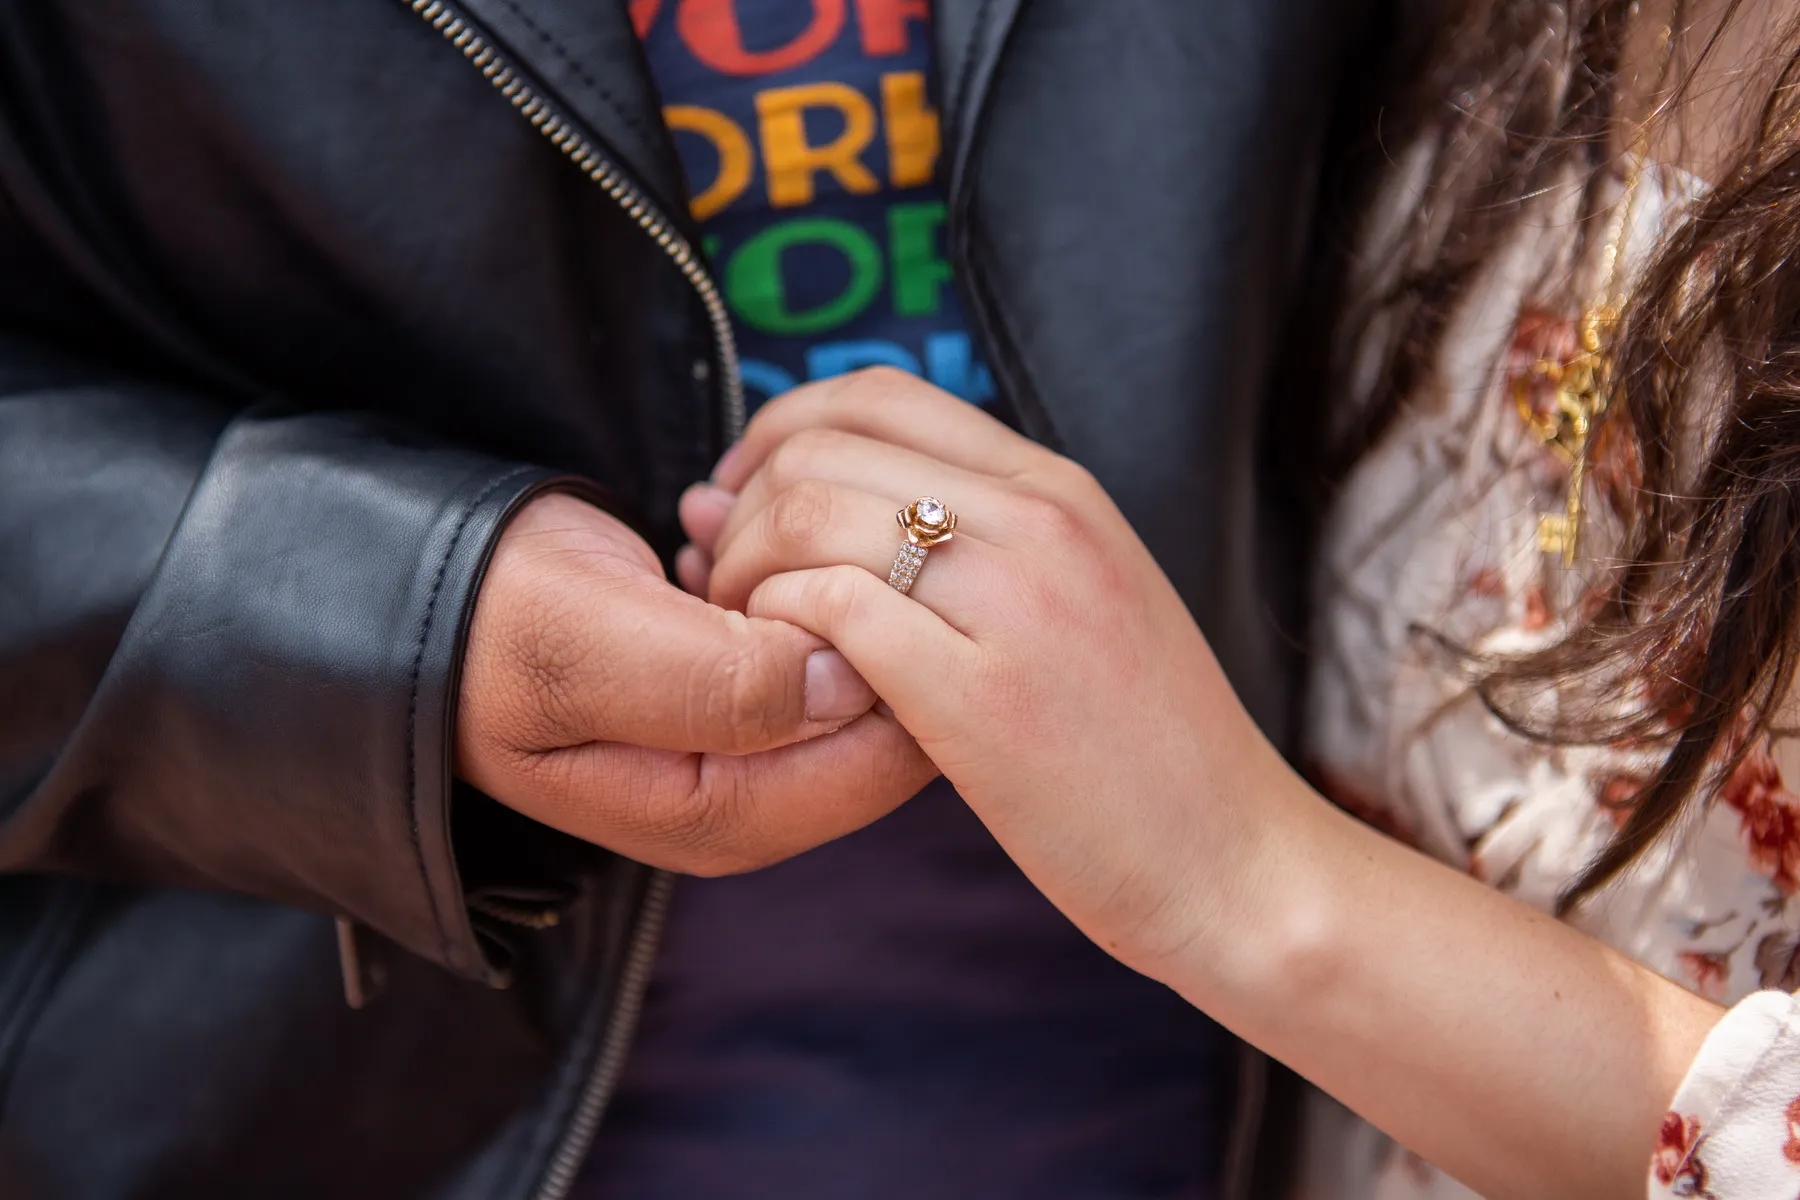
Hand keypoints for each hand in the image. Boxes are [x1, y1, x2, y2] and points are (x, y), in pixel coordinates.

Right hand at [457, 492, 935, 874]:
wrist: (426, 589)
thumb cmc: (497, 622)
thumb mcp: (595, 651)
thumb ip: (728, 683)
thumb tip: (859, 680)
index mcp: (729, 818)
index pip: (887, 758)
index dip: (892, 655)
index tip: (834, 566)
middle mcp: (758, 799)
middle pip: (890, 717)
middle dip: (862, 616)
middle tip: (778, 539)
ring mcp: (756, 750)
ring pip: (863, 667)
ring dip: (824, 587)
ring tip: (728, 538)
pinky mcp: (748, 695)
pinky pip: (822, 638)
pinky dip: (794, 578)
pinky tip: (720, 541)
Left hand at [690, 370, 1727, 1199]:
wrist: (1237, 863)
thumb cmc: (1138, 747)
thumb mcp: (1075, 603)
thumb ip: (964, 543)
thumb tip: (793, 499)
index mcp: (1060, 489)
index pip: (875, 392)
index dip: (776, 434)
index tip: (746, 504)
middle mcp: (1041, 520)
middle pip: (821, 447)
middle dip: (741, 512)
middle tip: (727, 590)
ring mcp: (1019, 604)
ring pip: (811, 514)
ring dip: (744, 574)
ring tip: (746, 640)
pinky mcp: (987, 700)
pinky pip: (836, 610)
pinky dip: (778, 630)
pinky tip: (787, 675)